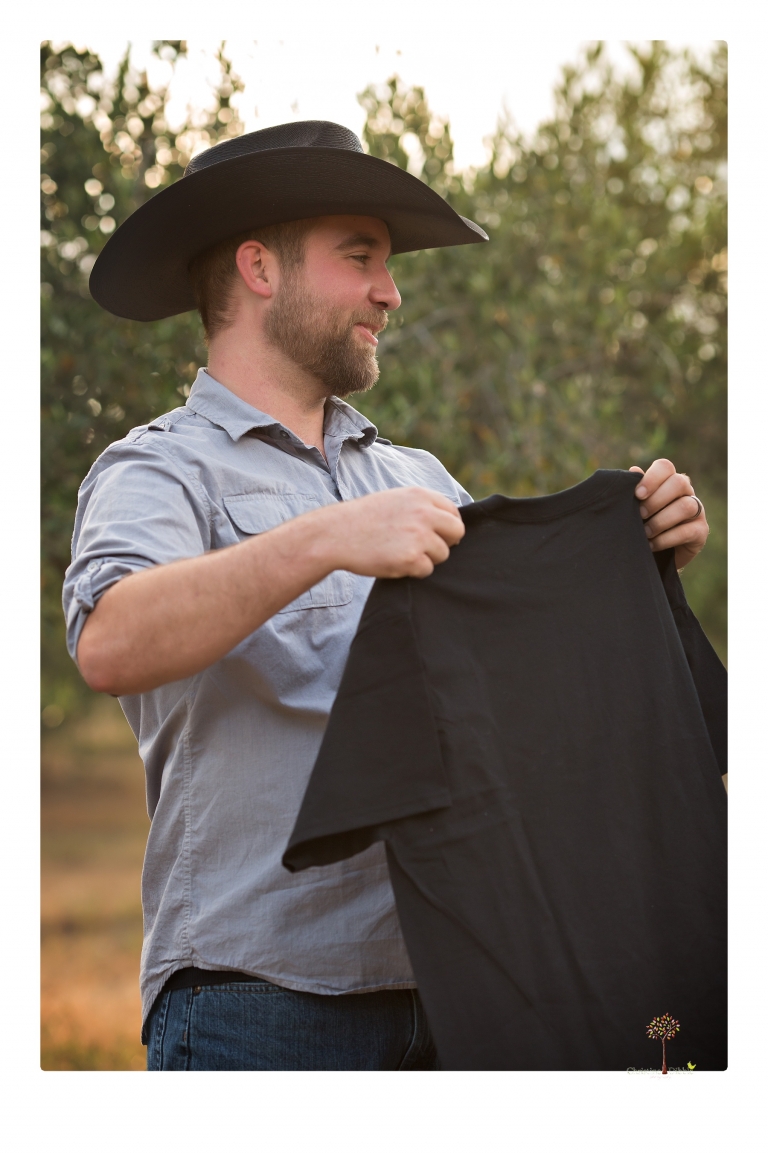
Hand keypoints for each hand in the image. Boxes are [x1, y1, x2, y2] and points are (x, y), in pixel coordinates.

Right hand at [321, 486, 465, 578]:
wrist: (335, 534)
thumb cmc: (363, 519)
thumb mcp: (394, 499)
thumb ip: (421, 507)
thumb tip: (448, 522)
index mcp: (421, 496)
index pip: (454, 513)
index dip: (446, 527)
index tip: (436, 535)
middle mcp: (424, 513)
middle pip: (456, 533)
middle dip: (445, 543)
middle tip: (423, 548)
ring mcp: (419, 536)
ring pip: (442, 555)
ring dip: (426, 558)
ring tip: (400, 553)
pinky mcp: (411, 559)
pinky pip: (427, 570)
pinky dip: (413, 571)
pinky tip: (394, 561)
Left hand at [629, 459, 708, 569]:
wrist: (658, 553)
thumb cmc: (645, 523)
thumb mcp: (638, 507)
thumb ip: (637, 490)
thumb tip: (634, 471)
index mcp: (668, 480)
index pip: (665, 467)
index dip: (652, 478)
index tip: (637, 494)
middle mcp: (686, 491)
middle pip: (679, 482)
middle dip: (656, 500)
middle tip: (640, 515)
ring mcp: (697, 510)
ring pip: (685, 506)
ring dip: (660, 521)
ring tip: (645, 532)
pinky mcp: (700, 531)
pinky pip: (686, 531)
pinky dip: (665, 539)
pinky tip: (651, 544)